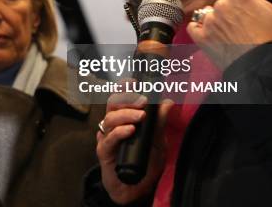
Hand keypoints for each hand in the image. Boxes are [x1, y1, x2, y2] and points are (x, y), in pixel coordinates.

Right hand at [96, 90, 173, 204]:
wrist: (136, 188)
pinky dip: (119, 132)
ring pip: (110, 118)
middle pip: (112, 104)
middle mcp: (113, 125)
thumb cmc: (145, 163)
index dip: (124, 88)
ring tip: (140, 117)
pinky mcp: (104, 151)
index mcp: (124, 118)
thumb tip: (167, 102)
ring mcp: (107, 137)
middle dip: (126, 98)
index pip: (121, 98)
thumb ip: (160, 123)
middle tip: (143, 101)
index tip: (133, 82)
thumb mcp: (158, 142)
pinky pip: (109, 138)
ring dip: (126, 114)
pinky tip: (130, 130)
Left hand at [187, 0, 271, 68]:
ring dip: (217, 22)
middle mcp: (221, 5)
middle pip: (221, 2)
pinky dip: (200, 31)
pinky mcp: (201, 36)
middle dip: (230, 11)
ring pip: (209, 14)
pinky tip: (214, 37)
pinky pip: (193, 27)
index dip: (241, 1)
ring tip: (232, 35)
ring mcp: (209, 21)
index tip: (248, 11)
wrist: (263, 66)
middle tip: (243, 26)